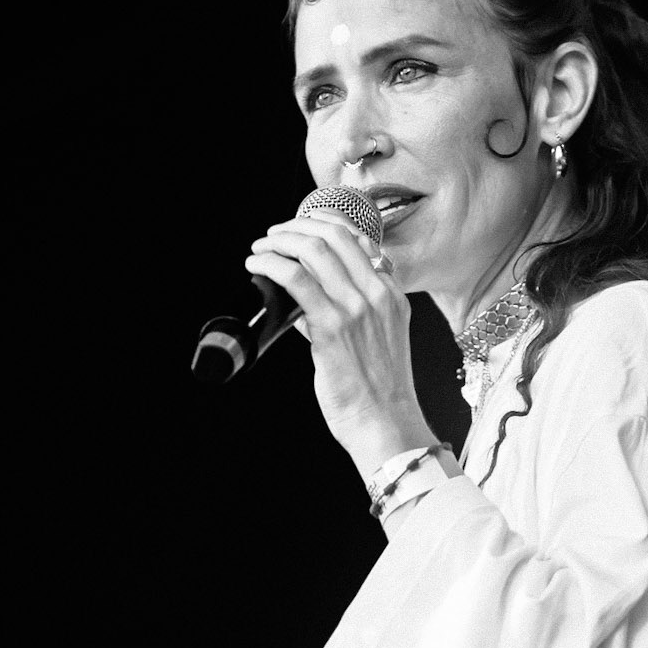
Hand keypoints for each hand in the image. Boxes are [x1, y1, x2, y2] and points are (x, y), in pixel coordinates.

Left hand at [245, 208, 434, 476]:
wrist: (387, 425)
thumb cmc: (378, 394)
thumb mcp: (377, 344)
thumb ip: (349, 318)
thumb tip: (306, 310)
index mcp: (391, 296)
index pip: (360, 239)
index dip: (325, 222)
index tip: (302, 226)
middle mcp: (377, 295)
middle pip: (334, 235)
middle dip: (296, 227)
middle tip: (273, 236)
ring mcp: (356, 309)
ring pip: (313, 249)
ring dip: (278, 241)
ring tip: (260, 249)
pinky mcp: (332, 327)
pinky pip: (296, 278)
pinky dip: (271, 264)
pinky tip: (257, 266)